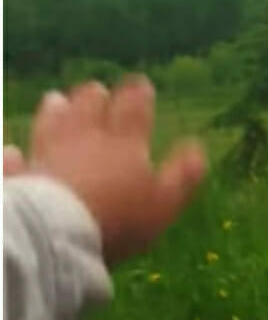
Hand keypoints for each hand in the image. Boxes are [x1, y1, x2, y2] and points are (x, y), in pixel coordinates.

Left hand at [25, 75, 206, 263]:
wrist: (55, 236)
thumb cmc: (118, 220)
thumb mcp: (164, 203)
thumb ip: (181, 175)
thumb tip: (197, 148)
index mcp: (125, 144)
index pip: (134, 108)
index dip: (138, 94)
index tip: (141, 83)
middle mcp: (85, 140)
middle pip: (89, 107)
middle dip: (94, 96)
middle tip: (97, 90)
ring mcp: (48, 155)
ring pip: (51, 123)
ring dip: (55, 110)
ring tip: (56, 98)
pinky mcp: (21, 177)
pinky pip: (16, 162)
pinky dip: (15, 155)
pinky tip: (11, 150)